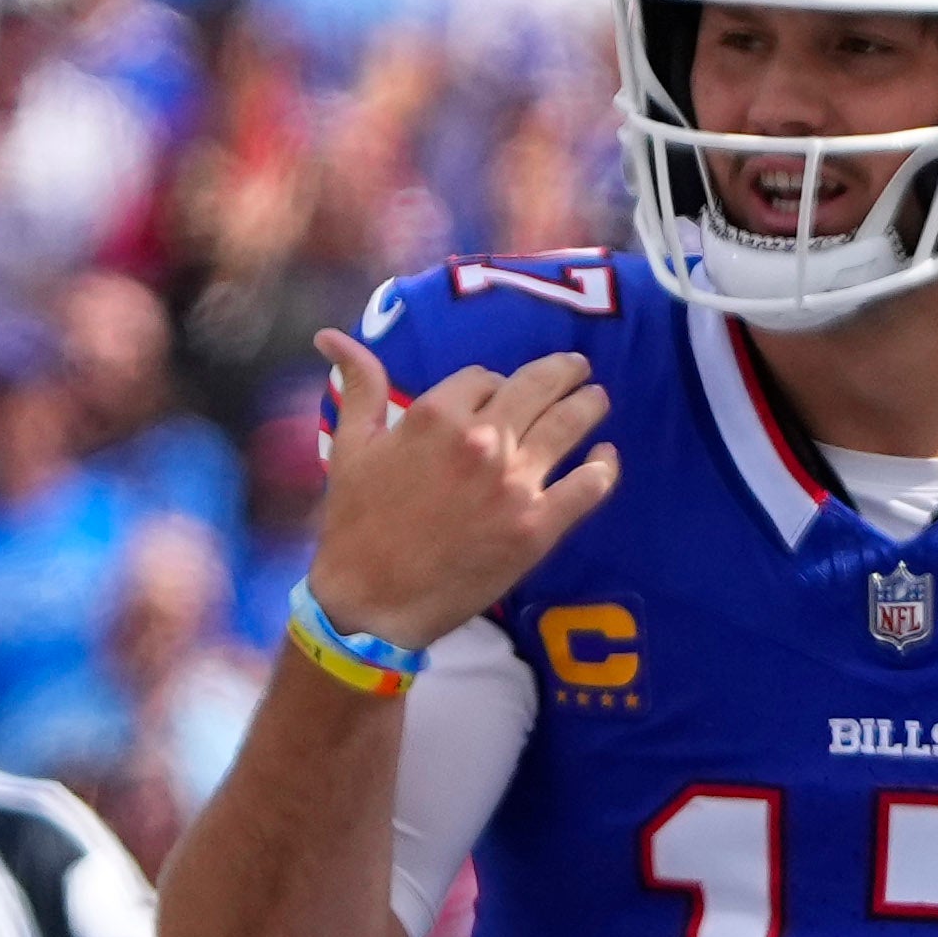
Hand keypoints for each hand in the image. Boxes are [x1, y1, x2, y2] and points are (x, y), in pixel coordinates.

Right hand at [304, 331, 614, 651]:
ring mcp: (514, 482)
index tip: (500, 394)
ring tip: (597, 398)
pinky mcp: (537, 526)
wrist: (371, 600)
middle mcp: (483, 440)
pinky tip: (606, 457)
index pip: (484, 377)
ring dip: (589, 405)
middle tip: (578, 368)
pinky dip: (603, 467)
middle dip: (562, 372)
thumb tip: (331, 336)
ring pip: (568, 424)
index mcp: (436, 413)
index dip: (495, 383)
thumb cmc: (355, 524)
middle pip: (537, 386)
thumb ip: (360, 386)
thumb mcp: (351, 445)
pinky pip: (588, 485)